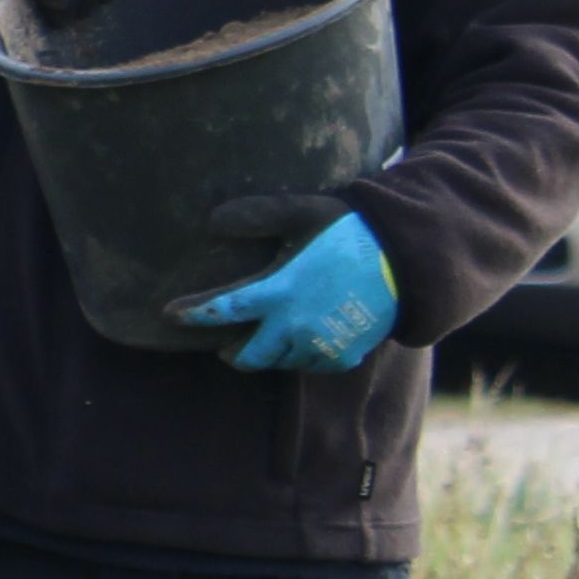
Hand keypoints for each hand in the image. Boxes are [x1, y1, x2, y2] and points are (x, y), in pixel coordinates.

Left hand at [180, 209, 396, 373]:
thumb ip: (258, 215)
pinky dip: (300, 355)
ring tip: (266, 336)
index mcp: (281, 291)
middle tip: (224, 342)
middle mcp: (296, 326)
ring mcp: (321, 346)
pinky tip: (302, 337)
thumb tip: (212, 220)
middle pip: (247, 356)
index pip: (223, 309)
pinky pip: (310, 365)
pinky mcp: (343, 357)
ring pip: (279, 361)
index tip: (168, 314)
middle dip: (231, 351)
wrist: (409, 262)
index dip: (193, 313)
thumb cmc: (350, 232)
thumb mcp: (304, 213)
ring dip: (267, 352)